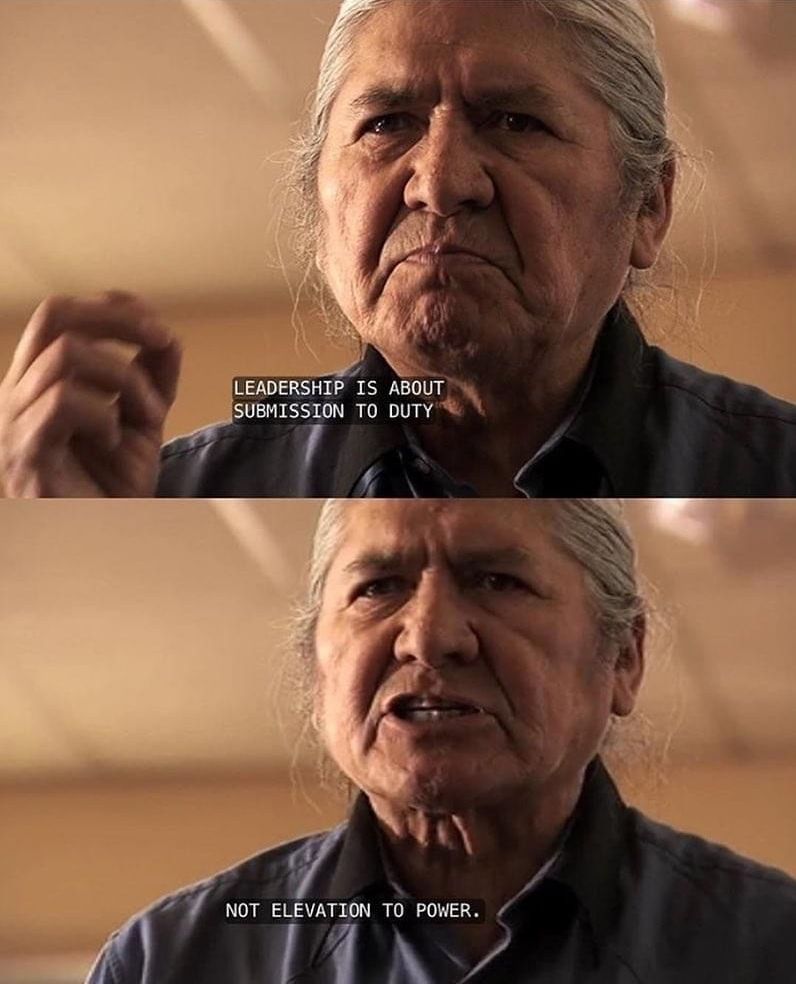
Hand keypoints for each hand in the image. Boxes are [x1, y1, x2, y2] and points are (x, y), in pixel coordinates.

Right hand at [0, 291, 181, 496]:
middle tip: (161, 339)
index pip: (60, 315)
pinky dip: (103, 414)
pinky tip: (114, 441)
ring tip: (148, 417)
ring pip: (67, 356)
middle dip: (118, 318)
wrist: (106, 543)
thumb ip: (151, 378)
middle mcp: (17, 394)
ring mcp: (15, 423)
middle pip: (53, 315)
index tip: (157, 327)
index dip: (110, 307)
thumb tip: (166, 337)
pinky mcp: (26, 453)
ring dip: (125, 380)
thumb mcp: (142, 421)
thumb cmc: (113, 488)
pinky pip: (62, 403)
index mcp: (39, 382)